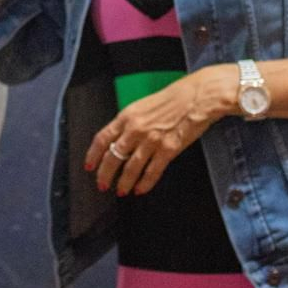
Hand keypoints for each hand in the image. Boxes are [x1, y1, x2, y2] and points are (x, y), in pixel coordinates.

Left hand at [84, 64, 237, 196]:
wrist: (197, 97)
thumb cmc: (174, 98)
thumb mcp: (143, 105)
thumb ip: (130, 122)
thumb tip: (120, 139)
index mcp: (127, 116)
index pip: (102, 138)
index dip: (93, 155)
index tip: (89, 166)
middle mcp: (136, 129)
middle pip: (113, 156)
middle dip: (105, 174)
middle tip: (102, 184)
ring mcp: (151, 140)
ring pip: (131, 168)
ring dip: (124, 183)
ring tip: (121, 191)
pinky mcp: (168, 149)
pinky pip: (152, 171)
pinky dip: (144, 183)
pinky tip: (140, 189)